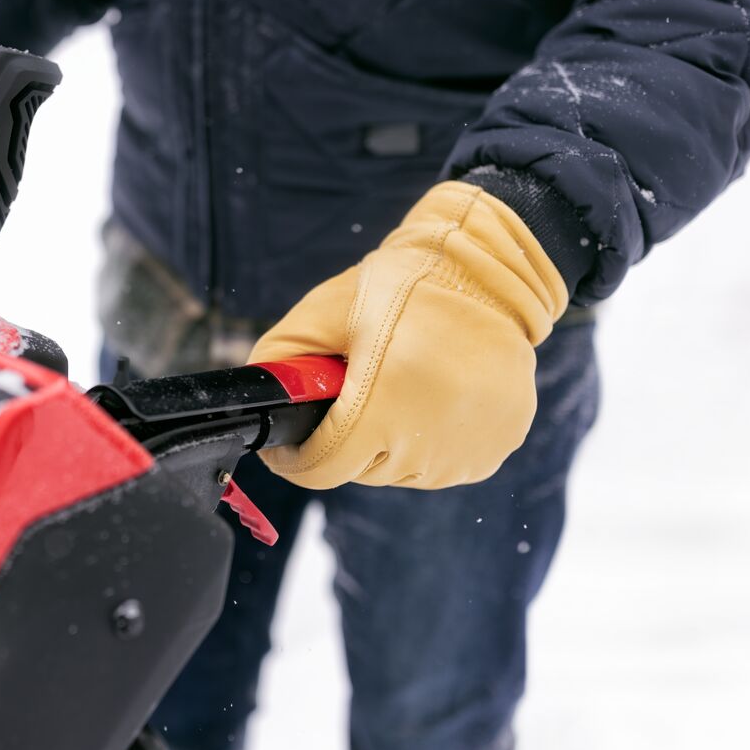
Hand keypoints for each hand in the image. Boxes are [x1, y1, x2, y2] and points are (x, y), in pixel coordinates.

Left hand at [248, 181, 568, 488]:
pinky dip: (422, 442)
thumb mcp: (324, 313)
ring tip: (393, 389)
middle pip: (358, 470)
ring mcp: (464, 454)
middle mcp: (426, 443)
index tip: (289, 439)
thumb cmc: (403, 289)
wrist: (490, 278)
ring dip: (385, 443)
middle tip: (351, 392)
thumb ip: (278, 360)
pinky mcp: (492, 452)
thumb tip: (257, 404)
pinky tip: (426, 398)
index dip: (296, 457)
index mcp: (382, 408)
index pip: (322, 469)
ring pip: (398, 471)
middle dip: (342, 439)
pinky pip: (437, 465)